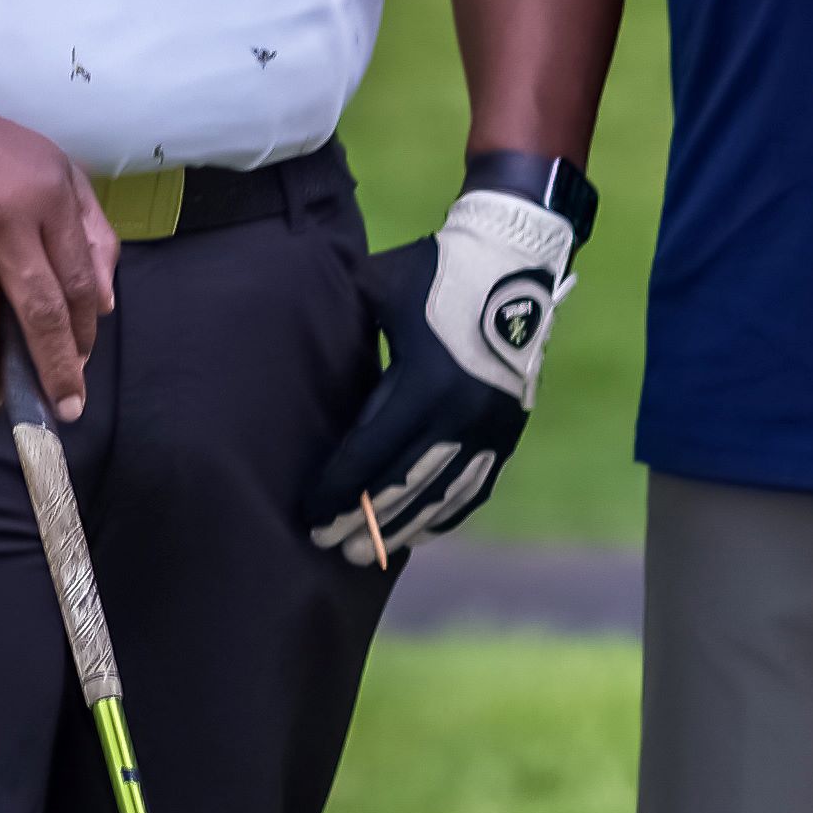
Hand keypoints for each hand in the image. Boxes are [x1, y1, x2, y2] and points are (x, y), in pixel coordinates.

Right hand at [0, 78, 115, 417]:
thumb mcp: (57, 171)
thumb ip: (91, 232)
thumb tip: (104, 304)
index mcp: (48, 201)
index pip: (77, 282)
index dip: (82, 331)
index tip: (80, 364)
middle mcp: (4, 223)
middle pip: (37, 312)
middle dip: (53, 369)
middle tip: (61, 410)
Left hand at [303, 180, 586, 560]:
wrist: (514, 261)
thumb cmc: (434, 271)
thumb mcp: (378, 291)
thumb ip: (346, 331)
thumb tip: (298, 351)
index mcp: (423, 382)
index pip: (369, 454)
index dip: (336, 491)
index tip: (309, 517)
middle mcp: (460, 415)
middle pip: (401, 486)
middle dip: (362, 520)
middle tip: (330, 548)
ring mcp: (490, 428)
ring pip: (440, 495)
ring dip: (402, 527)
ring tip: (369, 552)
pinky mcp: (509, 430)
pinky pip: (476, 486)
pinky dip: (447, 513)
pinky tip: (422, 532)